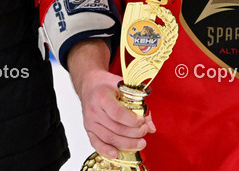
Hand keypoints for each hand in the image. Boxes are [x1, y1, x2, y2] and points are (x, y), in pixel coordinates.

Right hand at [67, 40, 155, 157]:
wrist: (89, 84)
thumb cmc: (106, 84)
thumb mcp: (124, 87)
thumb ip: (139, 104)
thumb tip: (151, 126)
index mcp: (102, 96)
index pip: (117, 113)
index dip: (132, 120)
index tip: (142, 121)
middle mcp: (94, 110)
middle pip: (115, 128)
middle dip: (133, 133)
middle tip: (144, 132)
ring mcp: (90, 121)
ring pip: (108, 138)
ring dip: (126, 144)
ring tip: (139, 143)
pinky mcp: (88, 129)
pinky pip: (96, 143)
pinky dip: (107, 150)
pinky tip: (117, 153)